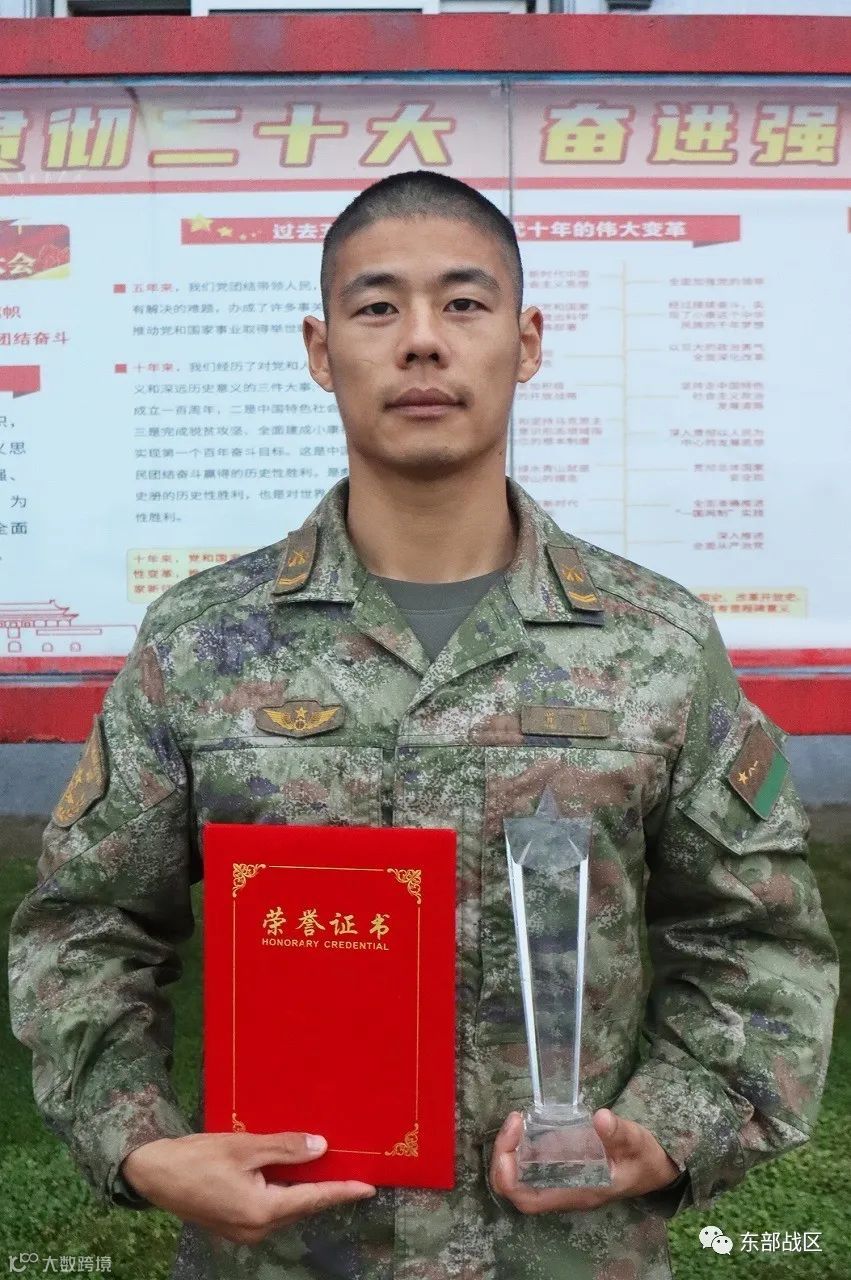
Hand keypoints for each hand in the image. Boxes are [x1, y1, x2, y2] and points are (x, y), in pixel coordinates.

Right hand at [121, 1131, 375, 1243]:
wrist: (155, 1174)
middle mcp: (256, 1229)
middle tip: (353, 1175)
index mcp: (262, 1211)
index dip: (342, 1191)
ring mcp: (244, 1231)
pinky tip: (291, 1174)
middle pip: (302, 1206)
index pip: (313, 1199)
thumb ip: (285, 1148)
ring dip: (305, 1191)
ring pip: (286, 1208)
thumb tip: (321, 1147)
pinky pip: (270, 1209)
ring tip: (327, 1171)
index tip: (369, 1188)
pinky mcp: (234, 1224)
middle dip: (327, 1191)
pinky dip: (285, 1193)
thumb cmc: (198, 1157)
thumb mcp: (245, 1147)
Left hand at [489, 1109, 679, 1214]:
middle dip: (503, 1157)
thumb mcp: (636, 1143)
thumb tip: (601, 1118)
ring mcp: (562, 1182)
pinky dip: (522, 1147)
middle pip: (516, 1190)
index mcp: (578, 1192)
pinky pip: (532, 1166)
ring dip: (510, 1150)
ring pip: (521, 1178)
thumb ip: (619, 1133)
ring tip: (516, 1119)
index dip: (509, 1173)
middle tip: (513, 1121)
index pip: (528, 1199)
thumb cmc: (644, 1160)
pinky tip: (527, 1124)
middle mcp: (564, 1192)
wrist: (654, 1169)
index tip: (513, 1135)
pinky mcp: (564, 1169)